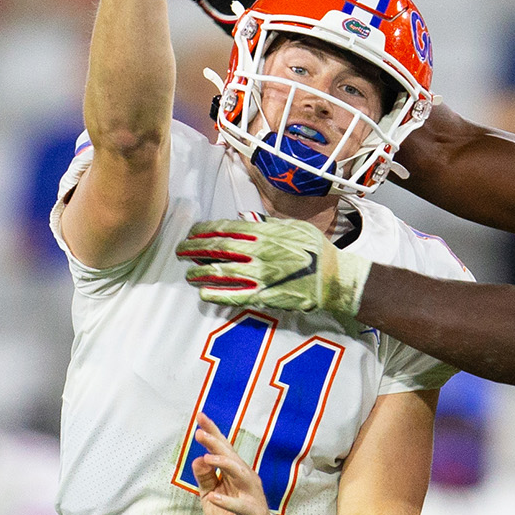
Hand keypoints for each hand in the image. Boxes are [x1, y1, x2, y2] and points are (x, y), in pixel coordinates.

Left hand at [176, 218, 371, 316]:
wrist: (334, 278)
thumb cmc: (316, 250)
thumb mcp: (294, 227)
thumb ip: (268, 223)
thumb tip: (246, 219)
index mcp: (266, 232)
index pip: (227, 228)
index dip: (205, 229)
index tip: (193, 231)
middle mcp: (260, 252)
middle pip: (218, 248)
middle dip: (195, 248)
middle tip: (181, 250)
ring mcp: (261, 275)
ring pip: (221, 272)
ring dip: (201, 272)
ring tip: (189, 273)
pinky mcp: (265, 296)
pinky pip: (234, 296)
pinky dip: (217, 294)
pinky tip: (204, 294)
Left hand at [190, 413, 274, 514]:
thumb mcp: (211, 496)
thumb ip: (205, 478)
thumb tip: (197, 459)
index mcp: (234, 472)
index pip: (223, 448)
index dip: (213, 432)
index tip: (200, 416)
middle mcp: (245, 478)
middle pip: (231, 456)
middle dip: (216, 443)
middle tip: (200, 433)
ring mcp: (251, 494)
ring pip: (239, 474)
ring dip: (224, 465)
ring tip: (207, 459)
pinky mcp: (253, 512)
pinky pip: (240, 506)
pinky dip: (226, 501)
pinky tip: (213, 498)